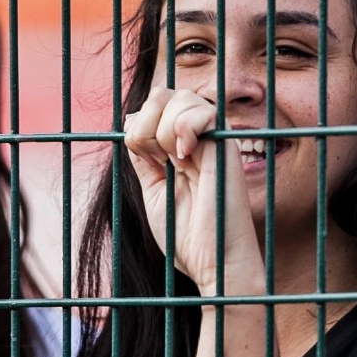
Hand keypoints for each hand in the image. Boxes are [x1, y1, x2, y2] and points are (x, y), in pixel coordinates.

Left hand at [122, 87, 259, 295]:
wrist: (212, 263)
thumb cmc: (186, 238)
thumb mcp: (153, 190)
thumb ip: (143, 158)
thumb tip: (130, 121)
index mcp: (176, 149)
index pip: (150, 109)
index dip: (138, 129)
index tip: (148, 163)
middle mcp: (196, 139)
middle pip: (162, 93)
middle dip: (145, 123)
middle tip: (156, 160)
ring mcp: (212, 140)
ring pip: (179, 96)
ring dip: (162, 128)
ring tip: (174, 161)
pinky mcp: (226, 147)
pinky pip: (203, 111)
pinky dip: (184, 128)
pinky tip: (186, 156)